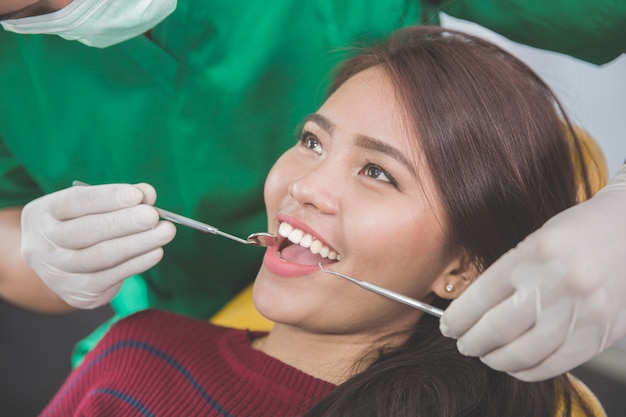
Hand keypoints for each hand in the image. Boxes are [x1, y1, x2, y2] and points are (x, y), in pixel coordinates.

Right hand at [21, 183, 175, 308]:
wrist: (57, 269)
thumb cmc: (78, 227)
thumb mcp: (87, 209)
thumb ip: (118, 200)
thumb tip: (148, 194)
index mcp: (43, 214)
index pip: (74, 202)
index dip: (107, 198)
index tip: (137, 195)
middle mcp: (44, 244)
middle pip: (86, 232)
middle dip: (124, 222)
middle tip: (153, 215)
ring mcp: (59, 272)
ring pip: (102, 256)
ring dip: (138, 243)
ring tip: (165, 231)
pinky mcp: (78, 293)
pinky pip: (112, 276)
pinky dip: (138, 263)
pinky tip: (156, 252)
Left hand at [440, 164, 625, 380]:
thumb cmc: (573, 233)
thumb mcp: (531, 242)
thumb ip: (505, 276)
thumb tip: (470, 313)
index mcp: (535, 255)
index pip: (481, 298)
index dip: (457, 319)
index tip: (447, 326)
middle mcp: (559, 284)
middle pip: (498, 329)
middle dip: (471, 342)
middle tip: (462, 344)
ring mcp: (583, 311)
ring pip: (525, 353)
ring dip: (496, 360)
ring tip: (486, 355)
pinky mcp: (601, 332)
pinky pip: (557, 364)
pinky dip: (529, 370)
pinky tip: (516, 365)